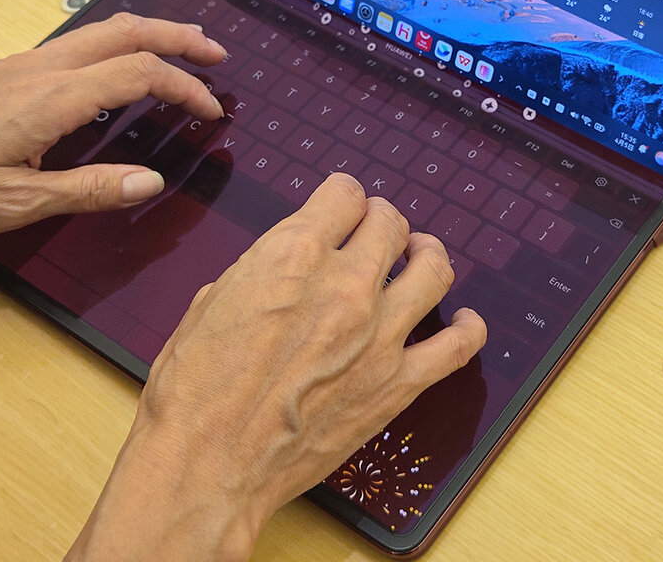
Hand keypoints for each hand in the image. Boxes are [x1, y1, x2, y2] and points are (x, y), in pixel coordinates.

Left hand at [0, 13, 227, 234]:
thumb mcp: (17, 202)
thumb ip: (90, 190)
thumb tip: (148, 181)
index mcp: (52, 99)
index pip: (139, 74)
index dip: (185, 87)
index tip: (212, 109)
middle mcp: (40, 69)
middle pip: (125, 31)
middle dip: (178, 36)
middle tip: (215, 53)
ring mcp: (20, 64)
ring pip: (98, 31)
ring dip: (146, 36)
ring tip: (178, 53)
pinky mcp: (4, 71)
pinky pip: (74, 45)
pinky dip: (113, 48)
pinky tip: (113, 75)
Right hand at [68, 173, 487, 561]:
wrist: (208, 466)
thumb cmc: (194, 390)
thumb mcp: (211, 301)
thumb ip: (260, 271)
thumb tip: (282, 267)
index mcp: (293, 254)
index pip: (344, 194)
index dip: (341, 198)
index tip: (341, 209)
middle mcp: (345, 284)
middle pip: (390, 223)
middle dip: (381, 222)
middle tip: (376, 232)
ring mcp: (380, 335)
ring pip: (433, 268)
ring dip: (426, 254)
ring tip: (419, 255)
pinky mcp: (398, 384)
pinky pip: (456, 345)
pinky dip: (467, 327)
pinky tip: (464, 319)